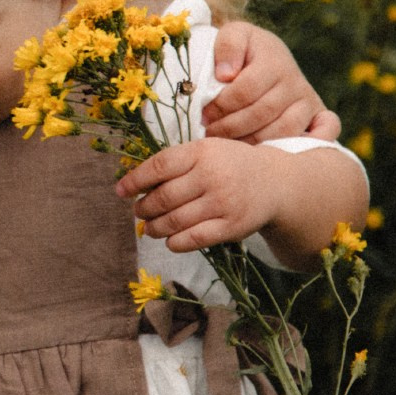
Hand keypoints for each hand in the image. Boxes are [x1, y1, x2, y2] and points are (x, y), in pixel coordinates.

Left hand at [115, 138, 282, 251]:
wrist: (275, 183)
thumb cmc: (229, 165)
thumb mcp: (206, 151)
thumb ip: (175, 164)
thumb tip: (133, 185)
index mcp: (202, 152)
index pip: (159, 166)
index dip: (135, 181)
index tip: (120, 191)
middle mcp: (212, 176)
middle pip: (163, 197)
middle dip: (143, 208)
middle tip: (138, 212)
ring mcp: (223, 203)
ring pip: (175, 220)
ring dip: (154, 227)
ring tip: (149, 227)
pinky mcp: (231, 226)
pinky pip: (193, 239)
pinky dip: (175, 242)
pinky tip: (169, 239)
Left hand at [204, 21, 338, 141]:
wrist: (265, 55)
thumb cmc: (244, 50)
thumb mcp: (233, 35)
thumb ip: (227, 46)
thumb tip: (226, 74)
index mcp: (274, 61)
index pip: (246, 90)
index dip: (221, 105)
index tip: (203, 114)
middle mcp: (296, 81)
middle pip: (262, 113)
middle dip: (230, 127)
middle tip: (210, 134)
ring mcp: (309, 100)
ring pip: (284, 130)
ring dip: (253, 142)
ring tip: (229, 146)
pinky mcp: (318, 116)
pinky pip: (325, 131)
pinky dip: (309, 143)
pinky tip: (279, 153)